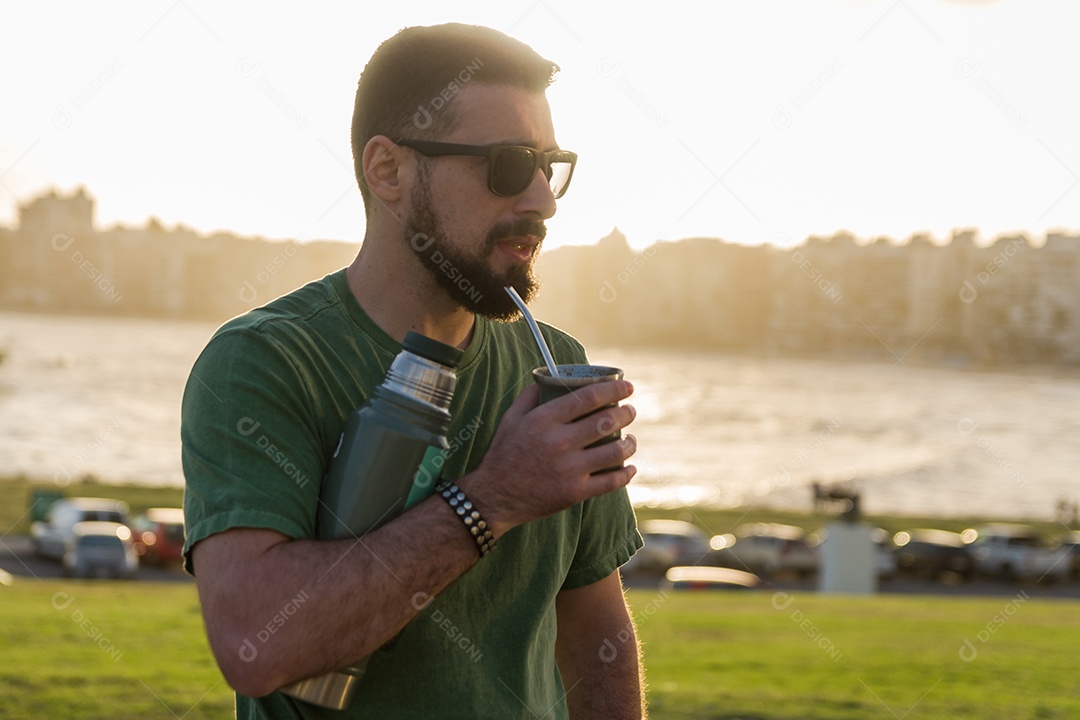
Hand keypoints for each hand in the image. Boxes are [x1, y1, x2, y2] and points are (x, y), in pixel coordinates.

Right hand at [460, 380, 637, 536]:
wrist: (493, 496)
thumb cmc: (503, 454)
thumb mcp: (510, 418)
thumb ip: (529, 396)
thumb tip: (548, 377)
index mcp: (545, 419)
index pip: (588, 397)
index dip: (614, 390)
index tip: (628, 387)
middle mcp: (559, 442)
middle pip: (606, 422)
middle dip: (626, 413)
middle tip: (631, 411)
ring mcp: (569, 469)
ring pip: (614, 451)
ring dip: (629, 443)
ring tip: (631, 439)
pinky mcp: (575, 492)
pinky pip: (611, 481)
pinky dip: (626, 473)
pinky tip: (629, 467)